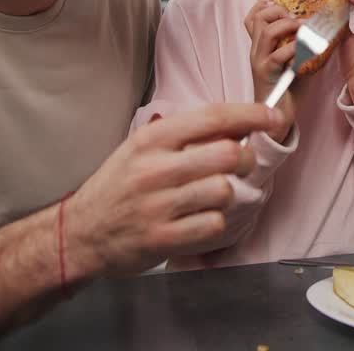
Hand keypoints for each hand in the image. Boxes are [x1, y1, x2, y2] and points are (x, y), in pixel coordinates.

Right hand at [66, 103, 274, 276]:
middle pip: (227, 154)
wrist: (80, 233)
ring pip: (224, 191)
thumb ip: (183, 135)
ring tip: (211, 197)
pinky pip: (213, 224)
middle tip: (240, 165)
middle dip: (246, 159)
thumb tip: (237, 124)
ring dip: (228, 194)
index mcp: (152, 139)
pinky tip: (199, 220)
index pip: (213, 117)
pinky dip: (214, 223)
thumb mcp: (141, 148)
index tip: (273, 116)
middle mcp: (155, 169)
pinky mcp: (162, 238)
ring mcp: (158, 205)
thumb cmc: (118, 186)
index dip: (251, 115)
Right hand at [244, 0, 299, 140]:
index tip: (286, 6)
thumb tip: (326, 28)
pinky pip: (279, 55)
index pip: (253, 16)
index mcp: (260, 45)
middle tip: (299, 18)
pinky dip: (296, 49)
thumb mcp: (295, 61)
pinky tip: (308, 51)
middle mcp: (256, 50)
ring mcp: (259, 61)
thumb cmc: (288, 89)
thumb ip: (302, 44)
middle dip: (281, 11)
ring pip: (268, 31)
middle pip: (260, 17)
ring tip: (305, 30)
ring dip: (290, 26)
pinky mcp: (266, 74)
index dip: (267, 5)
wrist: (277, 118)